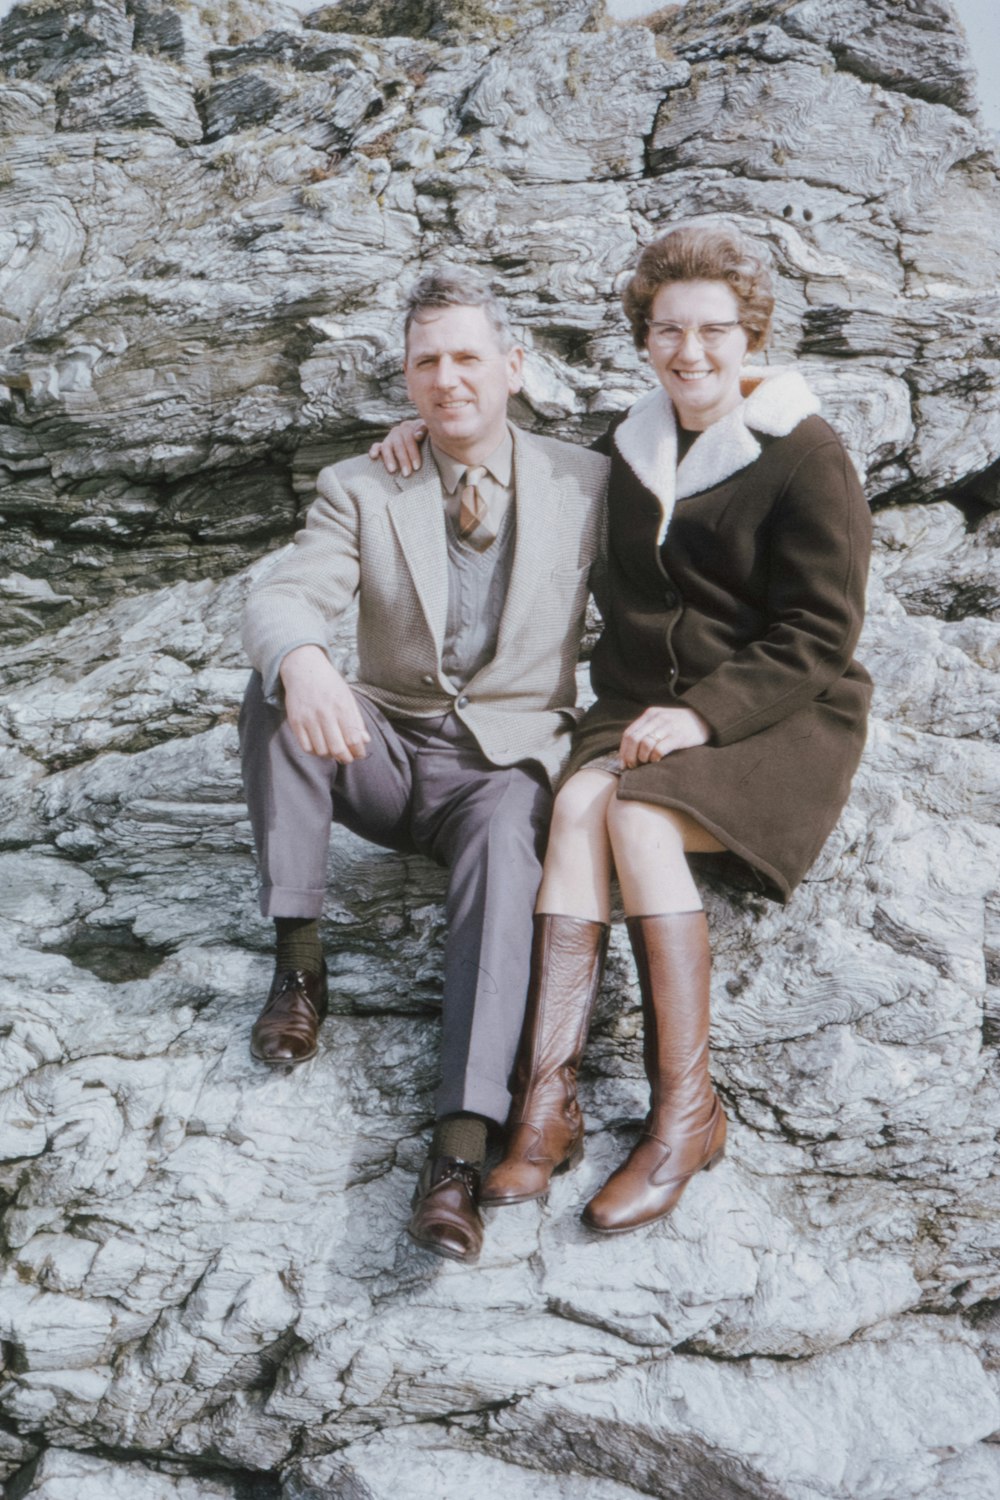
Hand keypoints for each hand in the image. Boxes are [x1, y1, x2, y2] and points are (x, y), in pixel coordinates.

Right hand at [279, 645, 370, 761]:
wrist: (304, 669)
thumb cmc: (330, 684)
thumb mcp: (348, 697)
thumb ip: (357, 720)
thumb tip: (365, 741)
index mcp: (342, 707)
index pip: (353, 739)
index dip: (358, 751)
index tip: (360, 754)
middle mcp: (325, 713)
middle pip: (337, 748)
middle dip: (346, 758)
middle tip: (348, 759)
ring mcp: (308, 718)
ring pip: (321, 750)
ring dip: (330, 756)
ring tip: (334, 752)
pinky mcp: (295, 721)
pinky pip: (306, 747)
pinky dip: (315, 752)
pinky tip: (320, 747)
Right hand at [368, 418, 427, 475]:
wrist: (423, 440)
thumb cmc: (429, 440)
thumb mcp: (430, 433)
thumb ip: (425, 431)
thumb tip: (417, 435)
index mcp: (410, 427)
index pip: (410, 439)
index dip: (413, 453)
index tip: (417, 467)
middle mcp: (399, 431)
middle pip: (399, 445)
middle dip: (403, 460)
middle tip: (407, 474)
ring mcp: (390, 438)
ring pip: (387, 447)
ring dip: (389, 459)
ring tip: (393, 471)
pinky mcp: (383, 445)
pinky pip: (376, 446)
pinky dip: (374, 450)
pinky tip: (373, 457)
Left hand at [619, 706, 709, 768]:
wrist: (704, 719)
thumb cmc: (679, 725)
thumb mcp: (661, 721)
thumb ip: (646, 730)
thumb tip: (627, 752)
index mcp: (650, 714)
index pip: (629, 733)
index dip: (623, 750)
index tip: (623, 763)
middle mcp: (657, 718)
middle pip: (634, 739)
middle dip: (630, 756)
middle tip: (633, 766)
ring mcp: (668, 727)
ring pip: (645, 744)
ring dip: (642, 758)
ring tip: (646, 763)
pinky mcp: (679, 736)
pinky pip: (659, 749)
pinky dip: (655, 758)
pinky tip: (657, 760)